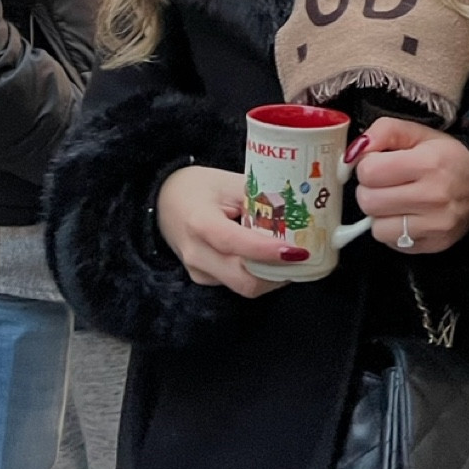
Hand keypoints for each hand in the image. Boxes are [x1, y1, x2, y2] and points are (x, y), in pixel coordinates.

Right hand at [156, 165, 296, 298]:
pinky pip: (237, 283)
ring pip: (243, 285)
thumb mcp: (229, 182)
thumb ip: (260, 196)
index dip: (267, 251)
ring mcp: (198, 271)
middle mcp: (196, 253)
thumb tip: (297, 208)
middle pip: (243, 279)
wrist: (164, 200)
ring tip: (291, 256)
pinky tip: (270, 258)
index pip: (235, 243)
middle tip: (304, 257)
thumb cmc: (198, 187)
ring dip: (271, 275)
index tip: (296, 250)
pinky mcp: (203, 279)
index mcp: (200, 222)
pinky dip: (258, 274)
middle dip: (278, 272)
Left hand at [352, 118, 468, 254]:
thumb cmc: (445, 156)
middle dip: (368, 190)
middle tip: (383, 183)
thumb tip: (352, 154)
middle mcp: (433, 197)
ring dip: (379, 214)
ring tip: (394, 200)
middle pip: (368, 202)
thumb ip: (383, 131)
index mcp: (428, 163)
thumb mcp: (417, 132)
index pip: (369, 172)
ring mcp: (435, 226)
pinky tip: (406, 216)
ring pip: (376, 228)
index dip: (366, 166)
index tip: (378, 163)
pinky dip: (392, 230)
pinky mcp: (434, 246)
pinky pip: (392, 243)